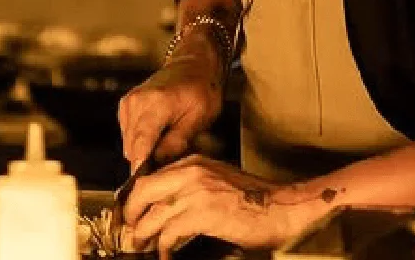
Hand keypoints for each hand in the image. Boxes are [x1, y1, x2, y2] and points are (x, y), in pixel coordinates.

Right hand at [119, 36, 223, 169]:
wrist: (193, 65)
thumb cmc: (202, 89)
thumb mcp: (200, 117)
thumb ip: (178, 141)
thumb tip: (159, 164)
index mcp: (155, 104)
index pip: (141, 144)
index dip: (140, 169)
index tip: (141, 189)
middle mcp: (135, 103)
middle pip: (133, 148)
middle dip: (148, 161)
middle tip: (169, 164)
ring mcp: (128, 104)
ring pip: (130, 144)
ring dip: (145, 151)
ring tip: (168, 144)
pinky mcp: (126, 107)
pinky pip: (129, 135)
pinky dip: (142, 140)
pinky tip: (160, 134)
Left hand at [123, 156, 319, 256]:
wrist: (283, 208)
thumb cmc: (255, 200)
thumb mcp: (217, 181)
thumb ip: (192, 187)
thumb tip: (166, 207)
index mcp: (193, 163)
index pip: (151, 177)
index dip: (136, 199)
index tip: (132, 215)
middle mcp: (191, 172)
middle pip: (143, 191)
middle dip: (131, 215)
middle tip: (130, 232)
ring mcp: (197, 191)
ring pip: (152, 215)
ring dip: (143, 235)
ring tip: (142, 248)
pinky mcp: (204, 213)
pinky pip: (170, 233)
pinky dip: (164, 248)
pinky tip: (166, 256)